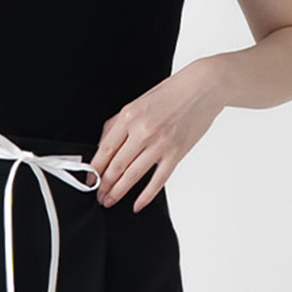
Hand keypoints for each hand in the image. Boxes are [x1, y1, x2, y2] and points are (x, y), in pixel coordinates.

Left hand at [88, 59, 225, 212]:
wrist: (203, 88)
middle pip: (117, 165)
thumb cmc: (172, 92)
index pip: (106, 149)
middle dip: (104, 184)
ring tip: (110, 200)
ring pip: (133, 174)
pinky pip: (158, 180)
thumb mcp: (138, 101)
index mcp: (130, 116)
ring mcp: (160, 144)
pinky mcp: (176, 153)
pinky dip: (146, 195)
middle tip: (98, 195)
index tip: (89, 180)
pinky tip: (137, 204)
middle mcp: (143, 130)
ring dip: (119, 191)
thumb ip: (119, 122)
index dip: (95, 168)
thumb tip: (103, 144)